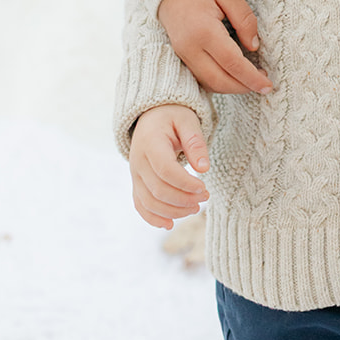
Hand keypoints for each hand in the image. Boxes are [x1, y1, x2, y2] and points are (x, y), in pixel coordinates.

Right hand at [129, 104, 209, 229]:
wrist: (151, 115)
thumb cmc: (172, 116)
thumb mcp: (188, 121)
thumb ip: (195, 142)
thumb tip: (204, 169)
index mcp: (150, 143)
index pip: (165, 170)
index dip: (185, 184)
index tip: (204, 188)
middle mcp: (138, 161)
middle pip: (158, 190)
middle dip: (183, 199)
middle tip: (205, 198)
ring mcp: (134, 174)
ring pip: (149, 202)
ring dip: (172, 211)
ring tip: (195, 208)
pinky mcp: (136, 183)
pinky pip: (140, 205)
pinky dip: (153, 218)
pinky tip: (169, 224)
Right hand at [157, 0, 272, 95]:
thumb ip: (244, 19)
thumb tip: (254, 46)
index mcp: (203, 31)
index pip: (231, 63)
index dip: (251, 77)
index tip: (268, 85)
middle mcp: (189, 47)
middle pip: (219, 80)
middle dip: (243, 87)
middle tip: (264, 85)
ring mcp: (182, 53)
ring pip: (208, 82)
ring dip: (231, 87)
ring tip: (252, 80)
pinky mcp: (180, 54)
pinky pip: (200, 76)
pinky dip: (219, 81)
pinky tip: (234, 75)